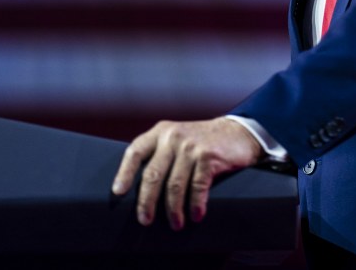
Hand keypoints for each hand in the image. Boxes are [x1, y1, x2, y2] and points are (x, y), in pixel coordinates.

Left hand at [110, 117, 263, 229]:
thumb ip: (159, 154)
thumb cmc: (201, 142)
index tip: (118, 193)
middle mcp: (173, 137)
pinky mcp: (208, 156)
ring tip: (175, 224)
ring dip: (173, 210)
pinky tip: (195, 215)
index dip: (124, 173)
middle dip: (146, 202)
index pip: (135, 152)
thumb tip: (140, 189)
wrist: (237, 132)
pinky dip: (195, 205)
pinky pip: (197, 187)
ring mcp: (191, 146)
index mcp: (160, 132)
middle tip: (145, 220)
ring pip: (174, 185)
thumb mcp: (176, 139)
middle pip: (152, 174)